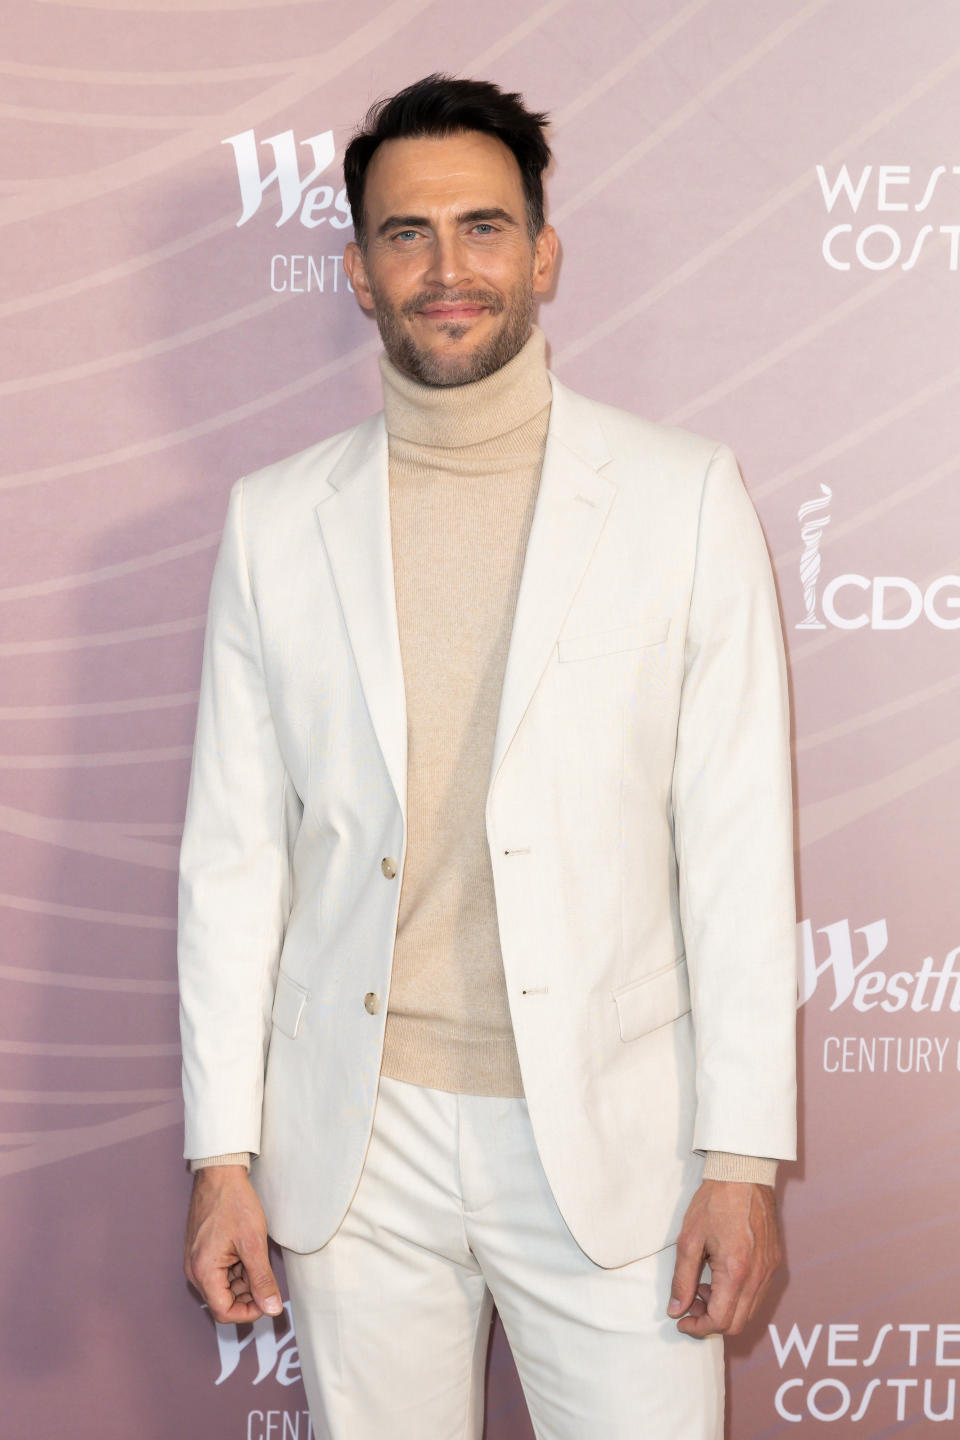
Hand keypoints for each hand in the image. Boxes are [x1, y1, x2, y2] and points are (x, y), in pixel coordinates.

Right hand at [184, 1165, 282, 1323]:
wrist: (219, 1174)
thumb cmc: (234, 1203)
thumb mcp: (254, 1243)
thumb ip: (262, 1280)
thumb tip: (271, 1308)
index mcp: (203, 1271)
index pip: (224, 1312)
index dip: (248, 1313)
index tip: (268, 1301)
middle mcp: (194, 1270)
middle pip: (223, 1300)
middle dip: (248, 1294)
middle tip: (267, 1276)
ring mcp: (196, 1261)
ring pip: (223, 1287)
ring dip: (243, 1281)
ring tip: (257, 1257)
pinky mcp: (201, 1252)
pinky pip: (219, 1272)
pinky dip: (236, 1269)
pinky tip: (247, 1252)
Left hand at [667, 1180, 780, 1337]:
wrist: (743, 1173)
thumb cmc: (715, 1202)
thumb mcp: (689, 1239)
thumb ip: (682, 1279)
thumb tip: (676, 1310)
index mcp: (736, 1272)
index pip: (720, 1321)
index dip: (698, 1328)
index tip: (681, 1320)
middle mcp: (758, 1277)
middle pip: (737, 1323)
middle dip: (710, 1322)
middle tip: (690, 1305)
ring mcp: (769, 1271)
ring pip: (749, 1311)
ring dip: (725, 1310)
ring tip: (702, 1287)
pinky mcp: (773, 1263)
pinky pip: (757, 1295)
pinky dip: (738, 1297)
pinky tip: (720, 1277)